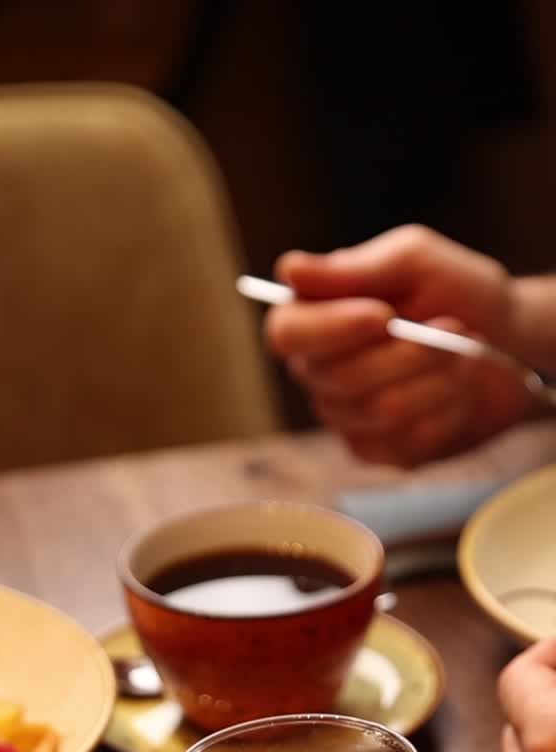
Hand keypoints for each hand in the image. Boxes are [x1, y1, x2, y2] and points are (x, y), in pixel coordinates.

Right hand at [266, 225, 532, 466]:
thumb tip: (289, 271)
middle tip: (453, 327)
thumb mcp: (413, 260)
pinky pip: (407, 439)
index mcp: (313, 317)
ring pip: (379, 409)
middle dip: (408, 352)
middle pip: (337, 377)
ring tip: (463, 352)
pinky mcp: (377, 450)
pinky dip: (448, 408)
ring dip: (437, 377)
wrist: (507, 342)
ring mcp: (344, 416)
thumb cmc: (456, 292)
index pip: (286, 333)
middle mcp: (318, 371)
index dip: (331, 329)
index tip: (384, 316)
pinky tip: (457, 388)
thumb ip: (353, 269)